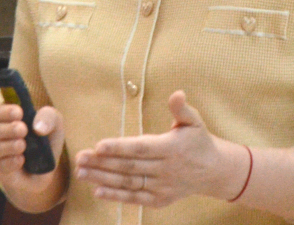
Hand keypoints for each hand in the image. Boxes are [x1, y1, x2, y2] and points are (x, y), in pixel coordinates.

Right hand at [0, 101, 65, 198]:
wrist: (45, 170)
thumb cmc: (46, 140)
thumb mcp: (54, 125)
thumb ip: (48, 117)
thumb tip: (38, 127)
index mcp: (6, 116)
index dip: (6, 111)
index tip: (19, 113)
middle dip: (8, 129)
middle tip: (23, 130)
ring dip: (8, 146)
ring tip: (22, 145)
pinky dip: (10, 162)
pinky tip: (20, 160)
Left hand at [74, 91, 247, 207]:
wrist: (214, 171)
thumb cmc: (199, 141)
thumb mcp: (195, 122)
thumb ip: (182, 109)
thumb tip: (177, 94)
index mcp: (170, 148)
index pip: (140, 148)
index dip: (119, 147)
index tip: (99, 145)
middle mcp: (164, 170)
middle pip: (128, 167)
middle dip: (102, 163)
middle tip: (79, 157)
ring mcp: (161, 187)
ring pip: (128, 183)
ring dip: (102, 179)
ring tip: (81, 172)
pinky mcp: (159, 199)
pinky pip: (134, 198)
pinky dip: (116, 196)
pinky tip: (97, 191)